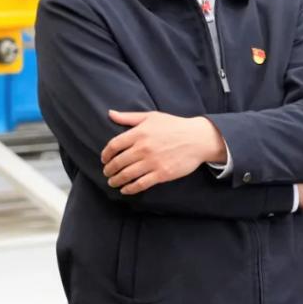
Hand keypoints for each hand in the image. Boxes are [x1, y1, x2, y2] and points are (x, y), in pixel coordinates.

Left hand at [101, 111, 226, 194]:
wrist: (198, 138)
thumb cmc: (175, 126)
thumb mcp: (152, 116)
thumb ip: (129, 117)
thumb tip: (110, 114)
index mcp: (139, 133)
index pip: (113, 145)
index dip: (106, 154)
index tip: (104, 159)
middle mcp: (143, 148)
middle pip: (118, 162)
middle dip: (109, 170)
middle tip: (107, 173)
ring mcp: (152, 162)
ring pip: (126, 175)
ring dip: (116, 181)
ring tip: (113, 182)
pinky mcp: (161, 173)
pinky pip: (140, 184)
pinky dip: (129, 188)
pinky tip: (126, 189)